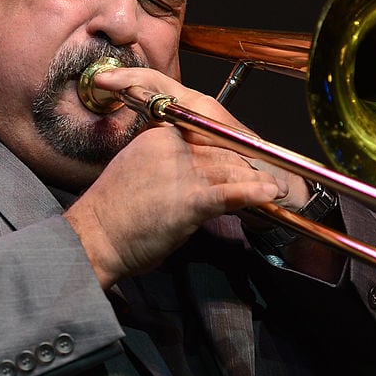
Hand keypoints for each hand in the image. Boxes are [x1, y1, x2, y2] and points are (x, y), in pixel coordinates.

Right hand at [64, 68, 289, 286]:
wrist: (94, 238)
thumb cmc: (113, 215)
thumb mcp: (137, 173)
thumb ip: (165, 165)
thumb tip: (192, 173)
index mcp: (158, 138)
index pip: (205, 137)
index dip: (231, 152)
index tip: (245, 162)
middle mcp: (171, 147)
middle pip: (223, 153)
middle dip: (249, 168)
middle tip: (272, 178)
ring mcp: (181, 172)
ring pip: (230, 172)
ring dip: (258, 182)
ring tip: (280, 191)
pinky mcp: (188, 199)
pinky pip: (229, 193)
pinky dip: (254, 193)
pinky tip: (271, 194)